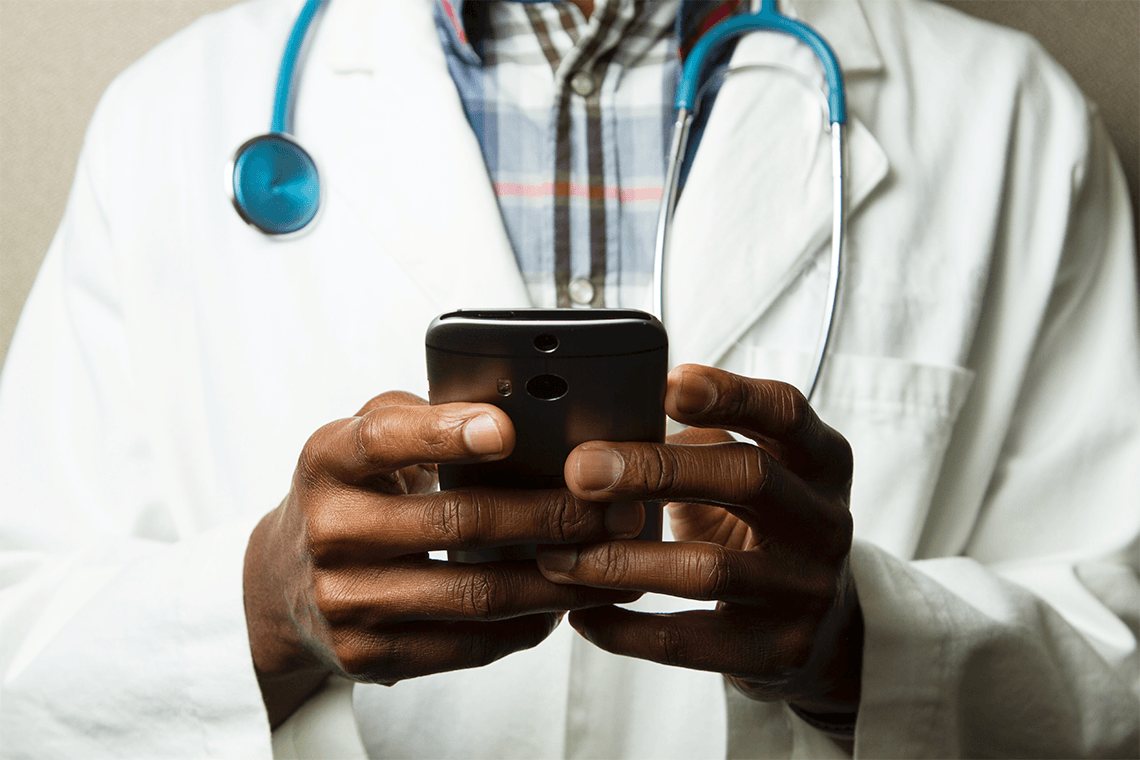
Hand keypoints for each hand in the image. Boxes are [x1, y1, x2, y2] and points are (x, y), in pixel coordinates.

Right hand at [243, 392, 641, 727]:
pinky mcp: (367, 656)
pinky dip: (525, 625)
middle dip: (550, 515)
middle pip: (457, 523)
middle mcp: (330, 531)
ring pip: (475, 594)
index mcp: (328, 461)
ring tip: (611, 561)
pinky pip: (466, 645)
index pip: (384, 440)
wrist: (280, 584)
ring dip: (557, 579)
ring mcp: (346, 600)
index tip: (506, 429)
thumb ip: (421, 417)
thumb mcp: (360, 440)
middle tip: (615, 508)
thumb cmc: (346, 495)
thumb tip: (514, 410)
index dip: (445, 433)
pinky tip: (562, 604)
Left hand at [535, 365, 860, 715]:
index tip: (666, 384)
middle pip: (748, 478)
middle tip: (580, 470)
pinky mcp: (779, 651)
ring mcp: (808, 591)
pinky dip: (624, 628)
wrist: (820, 625)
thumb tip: (600, 422)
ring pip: (709, 569)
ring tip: (559, 553)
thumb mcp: (751, 470)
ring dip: (621, 559)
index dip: (729, 394)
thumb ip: (697, 441)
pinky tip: (582, 612)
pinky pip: (688, 642)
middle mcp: (825, 521)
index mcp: (820, 460)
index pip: (785, 412)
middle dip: (655, 469)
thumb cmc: (761, 526)